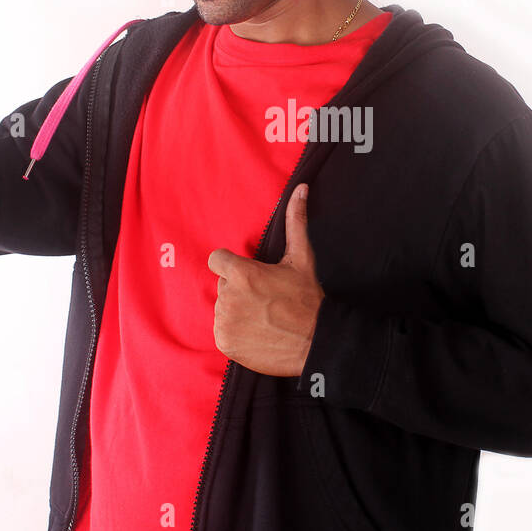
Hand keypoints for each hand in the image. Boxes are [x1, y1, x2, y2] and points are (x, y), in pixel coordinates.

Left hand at [207, 183, 324, 376]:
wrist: (315, 342)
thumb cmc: (307, 298)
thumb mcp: (302, 258)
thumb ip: (295, 221)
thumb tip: (300, 188)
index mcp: (242, 273)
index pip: (216, 260)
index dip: (232, 266)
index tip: (249, 276)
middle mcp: (228, 297)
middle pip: (222, 285)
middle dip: (238, 289)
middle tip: (264, 299)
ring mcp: (224, 321)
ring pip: (222, 307)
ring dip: (236, 310)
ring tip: (262, 317)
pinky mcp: (225, 342)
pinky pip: (222, 330)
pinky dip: (235, 332)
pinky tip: (256, 332)